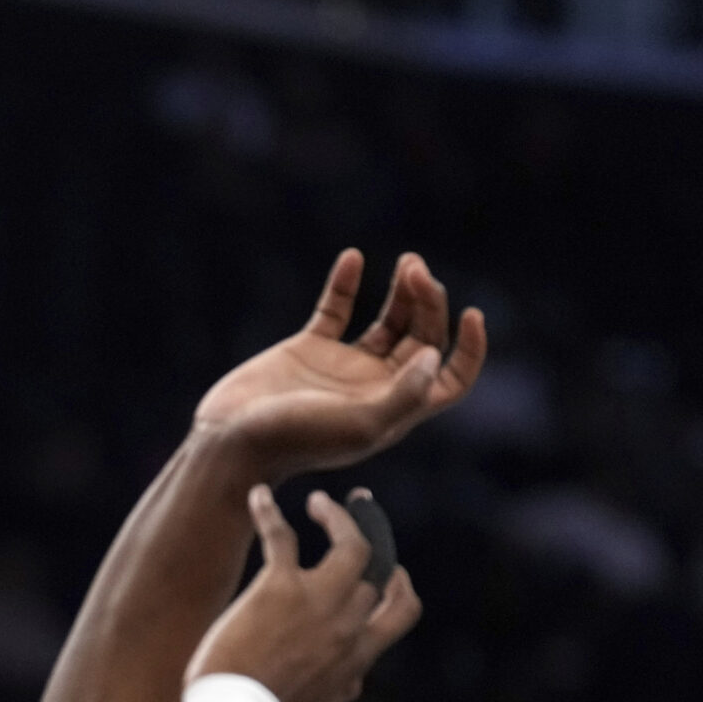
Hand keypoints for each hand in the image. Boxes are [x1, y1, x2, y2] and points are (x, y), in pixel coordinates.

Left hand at [187, 487, 421, 701]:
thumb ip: (342, 691)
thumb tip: (355, 682)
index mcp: (359, 655)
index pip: (400, 611)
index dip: (399, 583)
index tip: (390, 567)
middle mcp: (348, 624)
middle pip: (376, 569)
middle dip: (372, 534)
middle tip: (359, 511)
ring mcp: (317, 602)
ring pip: (352, 544)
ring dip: (338, 517)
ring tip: (319, 503)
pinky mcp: (279, 588)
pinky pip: (281, 536)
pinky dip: (268, 512)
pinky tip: (257, 496)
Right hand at [192, 250, 485, 480]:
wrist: (231, 441)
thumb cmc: (295, 441)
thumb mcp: (359, 425)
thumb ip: (403, 395)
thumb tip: (435, 356)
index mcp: (395, 409)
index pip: (450, 379)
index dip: (469, 349)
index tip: (471, 313)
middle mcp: (374, 387)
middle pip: (422, 337)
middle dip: (428, 302)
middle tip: (415, 272)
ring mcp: (342, 367)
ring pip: (389, 321)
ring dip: (403, 291)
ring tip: (407, 262)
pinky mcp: (308, 349)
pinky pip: (336, 309)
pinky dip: (346, 284)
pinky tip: (353, 259)